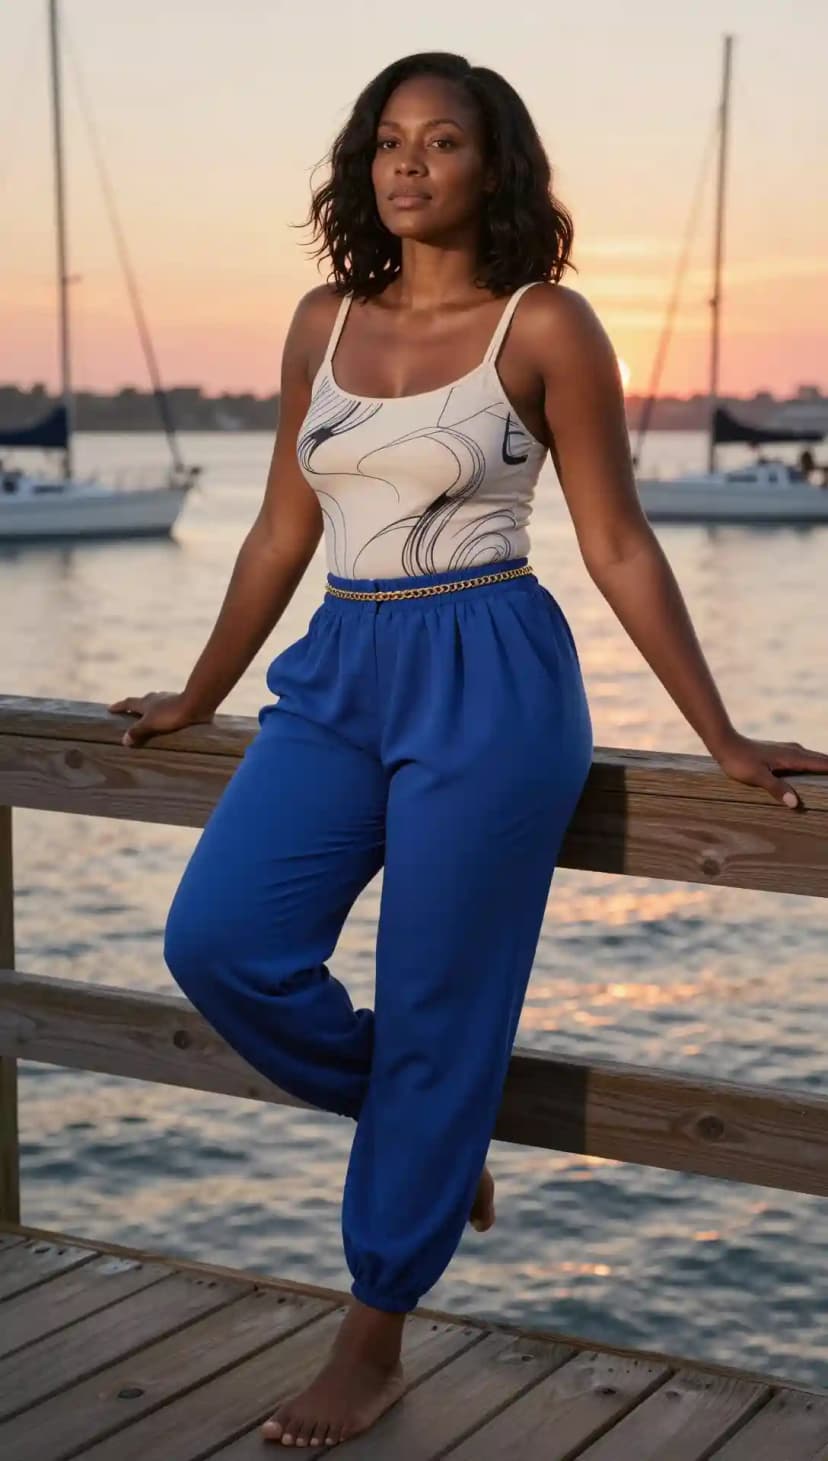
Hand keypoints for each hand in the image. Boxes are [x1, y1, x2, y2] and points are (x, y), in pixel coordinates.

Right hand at [107, 690, 214, 747]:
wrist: (196, 705)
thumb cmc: (170, 714)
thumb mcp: (150, 724)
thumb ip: (137, 732)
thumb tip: (124, 741)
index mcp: (145, 702)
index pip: (128, 703)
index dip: (119, 706)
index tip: (110, 709)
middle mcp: (155, 698)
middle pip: (142, 701)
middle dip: (135, 707)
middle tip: (130, 714)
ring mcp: (169, 699)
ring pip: (156, 703)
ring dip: (152, 710)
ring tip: (150, 718)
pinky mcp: (181, 704)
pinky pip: (169, 708)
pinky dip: (165, 713)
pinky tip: (169, 719)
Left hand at [710, 731, 827, 809]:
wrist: (725, 743)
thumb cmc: (739, 761)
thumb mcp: (757, 777)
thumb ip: (776, 788)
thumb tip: (795, 803)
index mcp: (792, 757)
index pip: (822, 764)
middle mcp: (794, 751)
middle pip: (821, 760)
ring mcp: (787, 750)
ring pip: (813, 758)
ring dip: (824, 765)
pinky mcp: (780, 752)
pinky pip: (804, 758)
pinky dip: (814, 763)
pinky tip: (812, 770)